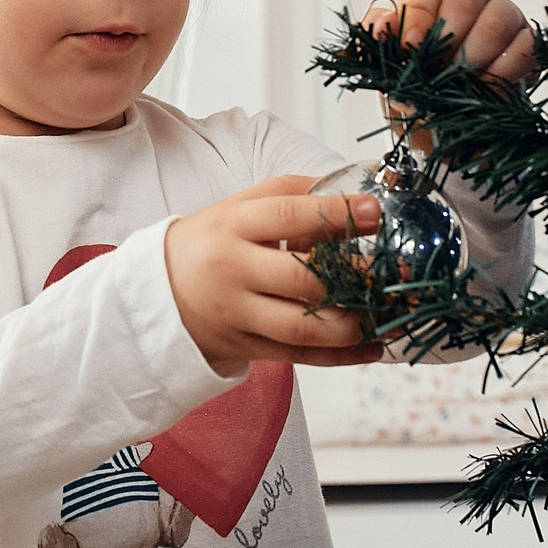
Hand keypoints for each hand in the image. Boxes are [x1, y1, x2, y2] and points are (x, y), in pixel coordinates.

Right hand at [165, 175, 384, 375]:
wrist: (154, 297)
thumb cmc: (207, 245)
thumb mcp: (235, 209)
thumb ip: (287, 195)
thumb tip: (348, 191)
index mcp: (231, 225)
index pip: (289, 216)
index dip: (337, 213)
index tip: (376, 213)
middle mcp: (232, 270)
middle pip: (303, 277)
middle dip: (356, 276)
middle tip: (393, 270)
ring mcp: (238, 314)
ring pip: (305, 327)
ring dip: (354, 321)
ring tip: (385, 309)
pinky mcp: (245, 347)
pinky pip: (301, 356)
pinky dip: (343, 355)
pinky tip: (374, 345)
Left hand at [362, 0, 537, 148]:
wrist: (442, 125)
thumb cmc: (412, 85)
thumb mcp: (385, 65)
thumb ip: (376, 43)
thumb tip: (384, 25)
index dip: (419, 9)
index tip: (409, 46)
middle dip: (449, 36)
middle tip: (437, 71)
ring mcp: (504, 14)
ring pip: (499, 19)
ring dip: (475, 56)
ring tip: (459, 84)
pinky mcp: (528, 43)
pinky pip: (525, 46)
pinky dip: (503, 72)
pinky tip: (484, 90)